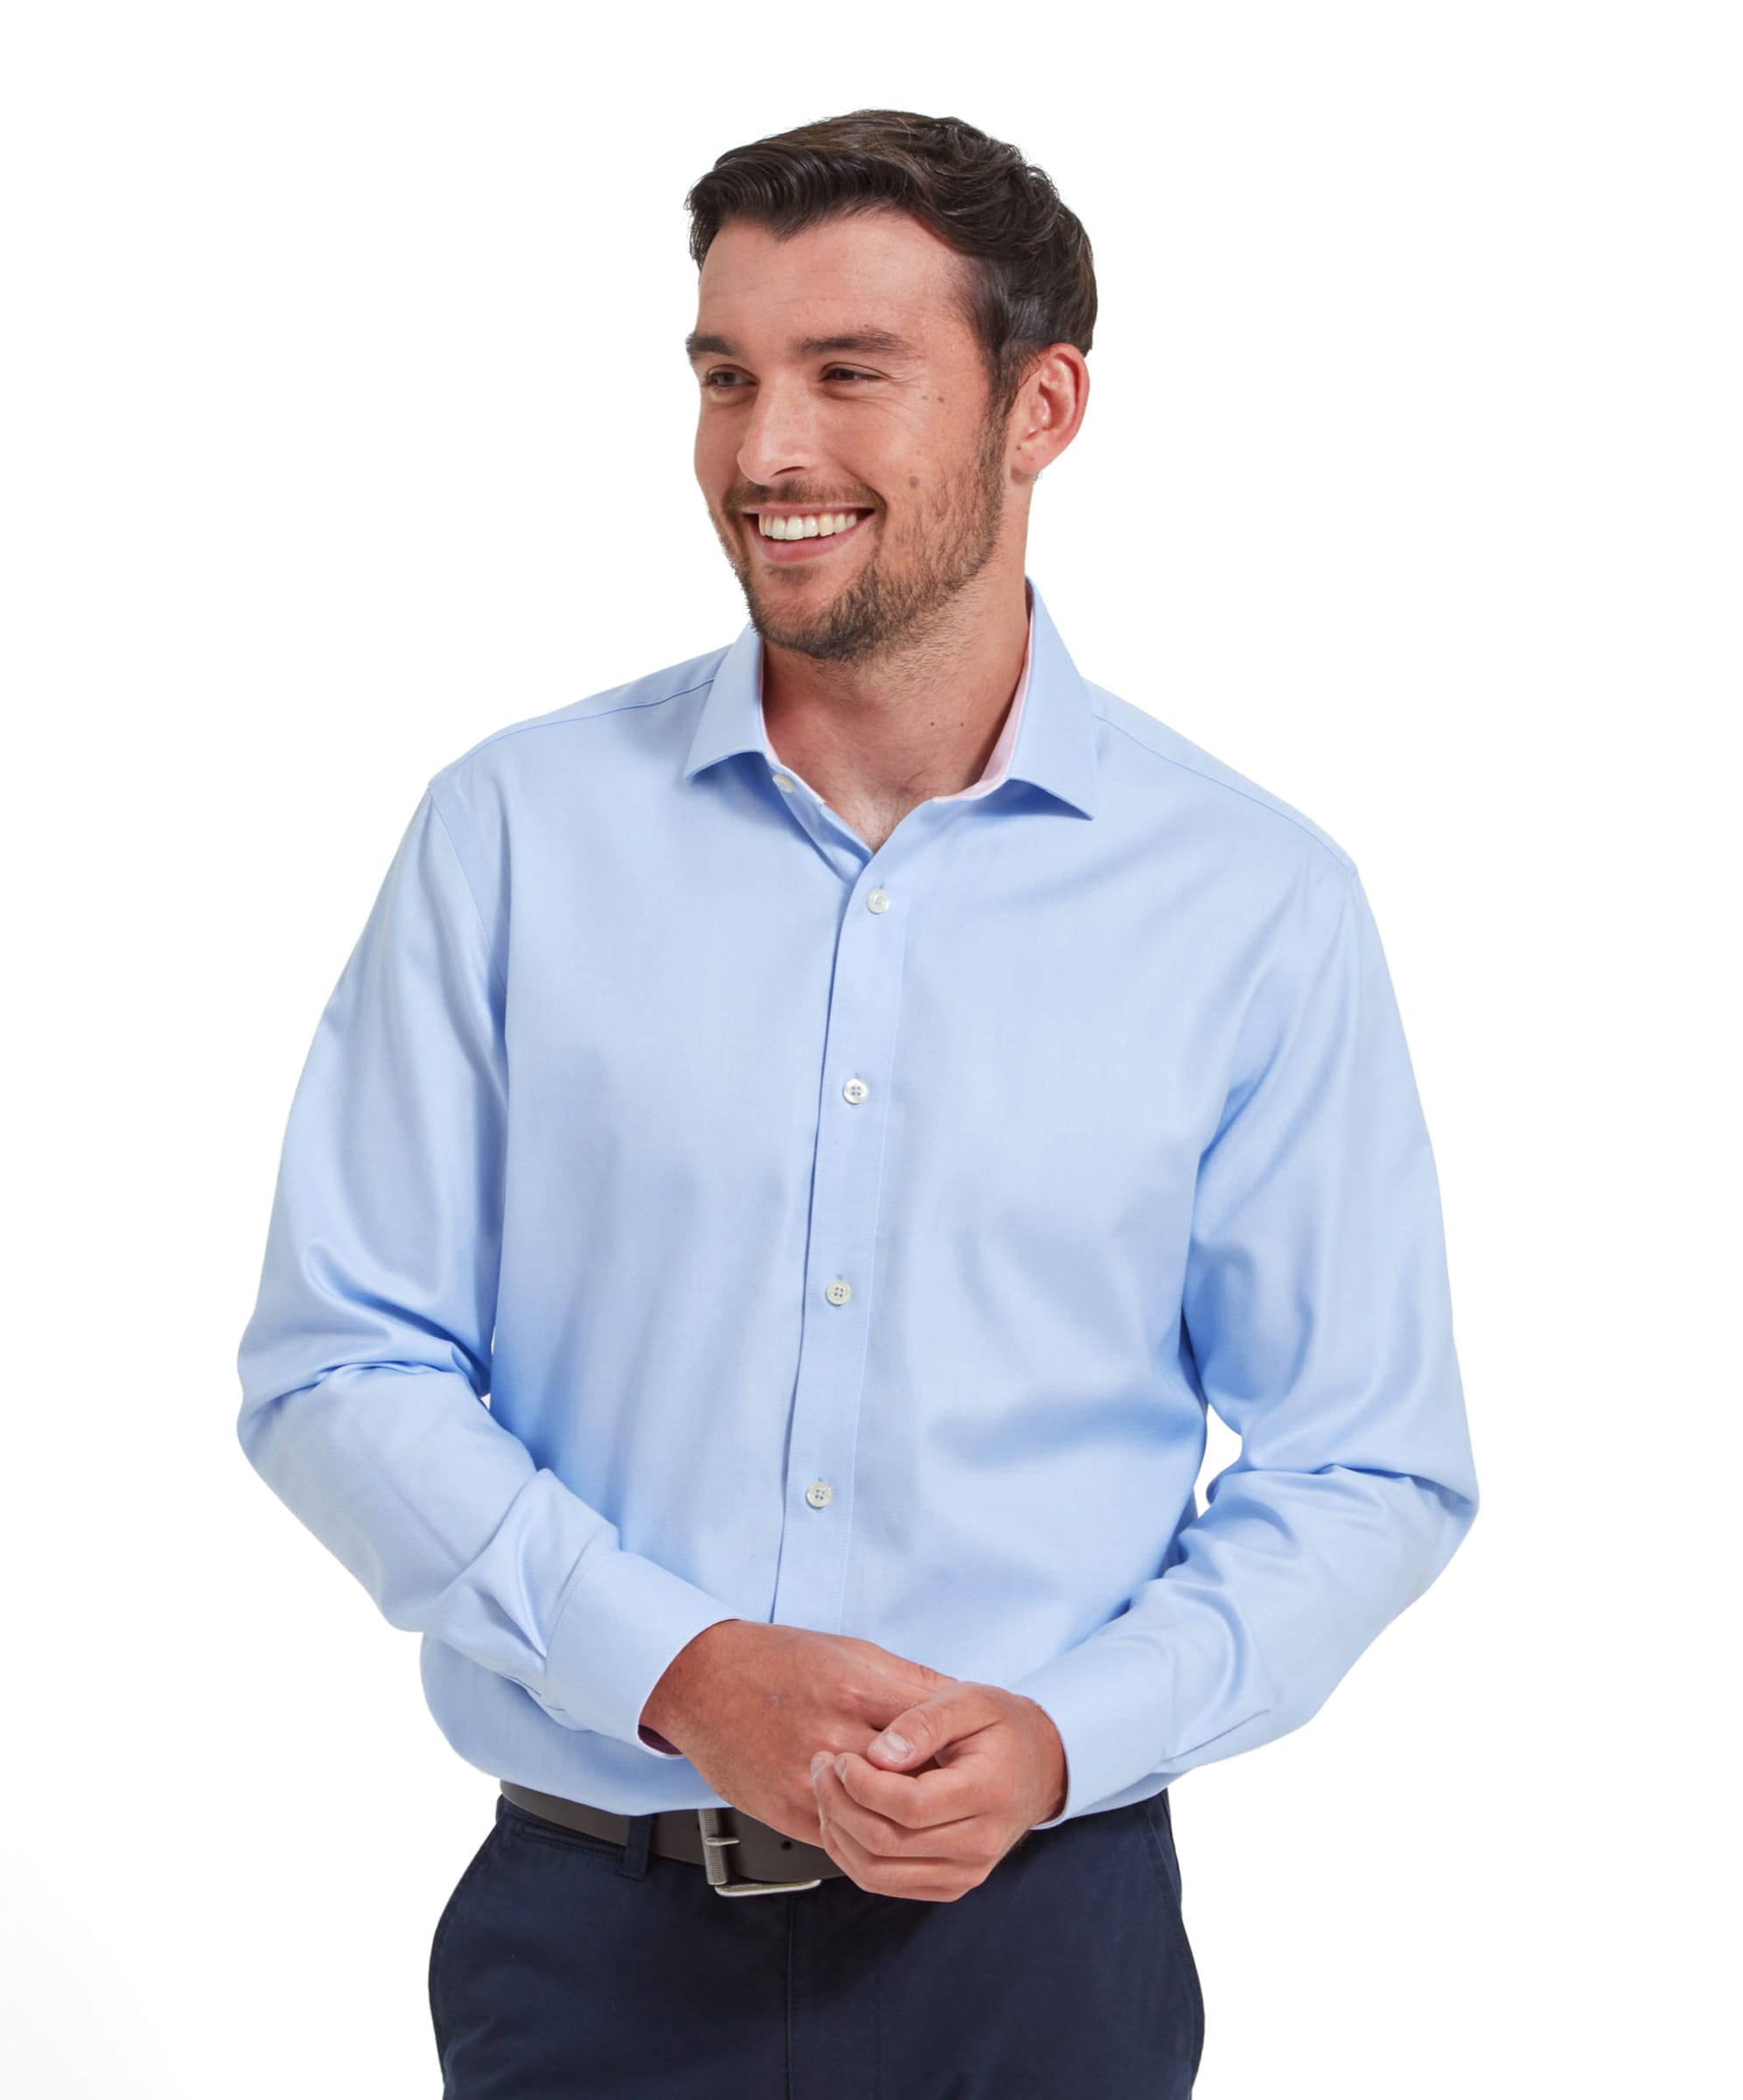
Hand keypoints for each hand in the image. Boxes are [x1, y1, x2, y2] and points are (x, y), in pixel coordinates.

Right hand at [638, 1620, 960, 1849]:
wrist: (701, 1681)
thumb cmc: (776, 1660)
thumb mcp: (851, 1651)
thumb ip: (907, 1681)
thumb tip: (959, 1701)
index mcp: (854, 1690)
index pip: (930, 1728)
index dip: (959, 1745)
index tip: (976, 1754)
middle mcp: (833, 1737)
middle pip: (910, 1778)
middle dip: (941, 1785)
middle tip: (962, 1792)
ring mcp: (808, 1780)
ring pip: (880, 1819)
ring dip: (906, 1818)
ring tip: (925, 1812)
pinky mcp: (787, 1811)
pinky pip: (844, 1840)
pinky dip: (869, 1835)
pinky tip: (882, 1824)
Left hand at [809, 1681, 1067, 1900]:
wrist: (1038, 1766)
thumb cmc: (1000, 1726)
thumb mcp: (968, 1700)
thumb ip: (924, 1721)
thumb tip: (880, 1753)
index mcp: (987, 1791)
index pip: (910, 1806)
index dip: (862, 1784)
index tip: (840, 1757)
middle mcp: (980, 1842)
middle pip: (888, 1843)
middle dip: (840, 1805)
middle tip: (821, 1769)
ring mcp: (967, 1871)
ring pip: (880, 1873)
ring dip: (839, 1834)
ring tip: (826, 1793)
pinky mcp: (951, 1884)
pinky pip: (888, 1884)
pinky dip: (852, 1857)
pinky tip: (841, 1821)